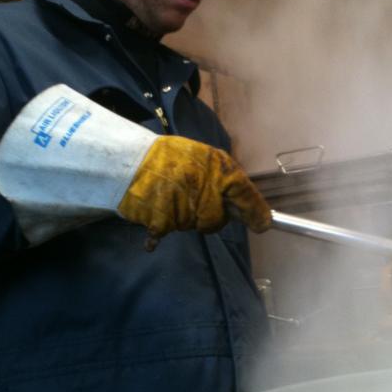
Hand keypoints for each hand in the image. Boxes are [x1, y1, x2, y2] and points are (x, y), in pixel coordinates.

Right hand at [118, 135, 270, 243]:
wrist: (128, 161)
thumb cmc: (166, 158)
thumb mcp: (201, 157)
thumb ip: (224, 178)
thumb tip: (253, 209)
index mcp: (216, 165)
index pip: (243, 190)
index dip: (255, 211)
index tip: (263, 225)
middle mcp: (203, 185)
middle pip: (216, 219)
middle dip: (209, 216)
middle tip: (190, 200)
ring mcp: (183, 204)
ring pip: (193, 225)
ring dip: (183, 217)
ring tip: (167, 197)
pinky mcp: (163, 219)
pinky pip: (168, 230)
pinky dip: (159, 233)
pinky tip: (153, 231)